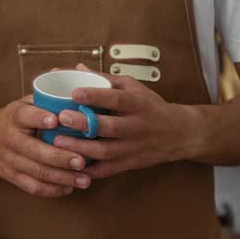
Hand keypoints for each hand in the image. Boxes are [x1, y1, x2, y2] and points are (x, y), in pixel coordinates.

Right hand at [0, 95, 90, 196]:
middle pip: (35, 150)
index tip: (57, 121)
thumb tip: (78, 85)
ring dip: (62, 178)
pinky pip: (32, 187)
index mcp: (14, 116)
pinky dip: (52, 190)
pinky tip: (69, 188)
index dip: (40, 118)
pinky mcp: (11, 176)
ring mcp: (9, 160)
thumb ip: (46, 99)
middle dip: (60, 157)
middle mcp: (10, 138)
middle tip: (82, 160)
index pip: (25, 116)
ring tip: (85, 179)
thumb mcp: (22, 104)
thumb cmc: (12, 119)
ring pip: (37, 172)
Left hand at [50, 64, 202, 179]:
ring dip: (81, 148)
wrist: (181, 133)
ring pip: (106, 151)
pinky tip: (72, 165)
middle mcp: (138, 126)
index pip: (116, 98)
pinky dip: (90, 171)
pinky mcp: (131, 164)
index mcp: (138, 103)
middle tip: (62, 118)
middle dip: (84, 123)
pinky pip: (109, 170)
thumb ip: (104, 79)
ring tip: (58, 142)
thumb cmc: (151, 106)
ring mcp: (134, 147)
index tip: (74, 93)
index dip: (95, 96)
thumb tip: (76, 68)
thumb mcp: (133, 87)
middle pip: (109, 126)